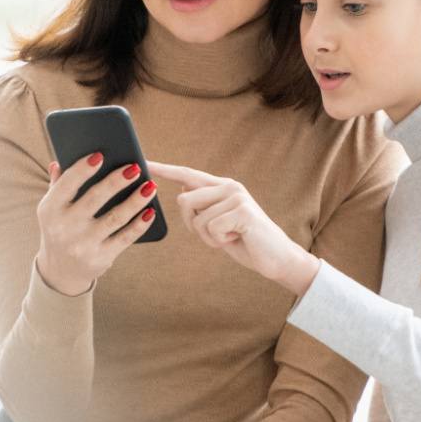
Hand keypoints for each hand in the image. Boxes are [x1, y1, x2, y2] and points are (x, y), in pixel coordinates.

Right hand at [33, 152, 160, 295]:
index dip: (83, 169)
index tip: (100, 155)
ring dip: (135, 201)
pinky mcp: (101, 258)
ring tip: (150, 186)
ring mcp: (84, 244)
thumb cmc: (59, 228)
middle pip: (95, 198)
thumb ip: (57, 184)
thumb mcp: (52, 209)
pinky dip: (139, 224)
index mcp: (50, 210)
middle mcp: (65, 227)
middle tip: (135, 167)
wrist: (61, 271)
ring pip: (115, 217)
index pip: (67, 184)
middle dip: (116, 181)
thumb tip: (58, 161)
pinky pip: (125, 237)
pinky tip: (150, 211)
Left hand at [147, 162, 318, 295]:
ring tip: (230, 237)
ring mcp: (236, 197)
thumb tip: (183, 191)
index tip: (143, 163)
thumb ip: (204, 207)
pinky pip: (210, 228)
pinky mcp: (242, 211)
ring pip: (197, 219)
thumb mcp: (219, 223)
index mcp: (222, 187)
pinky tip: (236, 239)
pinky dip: (218, 242)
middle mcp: (229, 186)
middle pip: (184, 201)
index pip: (187, 175)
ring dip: (208, 237)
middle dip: (192, 225)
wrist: (277, 258)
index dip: (164, 169)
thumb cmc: (246, 242)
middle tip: (215, 234)